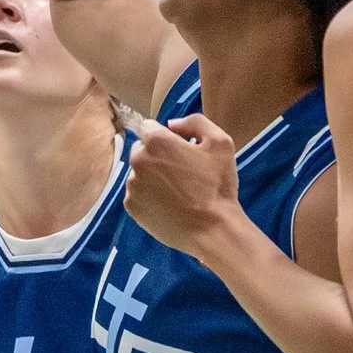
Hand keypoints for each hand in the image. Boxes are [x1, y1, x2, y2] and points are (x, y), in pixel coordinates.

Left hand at [124, 112, 243, 259]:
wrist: (214, 230)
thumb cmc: (218, 185)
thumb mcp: (220, 142)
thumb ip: (195, 122)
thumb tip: (172, 124)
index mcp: (156, 142)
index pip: (149, 127)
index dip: (166, 136)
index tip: (180, 150)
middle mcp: (138, 161)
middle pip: (141, 150)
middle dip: (156, 155)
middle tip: (180, 172)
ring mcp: (132, 186)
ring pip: (139, 173)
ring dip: (152, 176)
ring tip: (176, 192)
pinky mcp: (132, 208)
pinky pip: (137, 194)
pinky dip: (149, 197)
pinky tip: (168, 205)